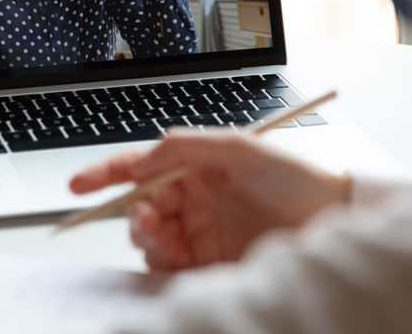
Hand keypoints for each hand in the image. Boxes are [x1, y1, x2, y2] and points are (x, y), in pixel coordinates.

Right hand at [69, 129, 350, 270]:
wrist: (333, 221)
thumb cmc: (296, 179)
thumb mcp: (240, 148)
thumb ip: (187, 146)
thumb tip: (146, 152)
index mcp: (196, 167)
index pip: (139, 167)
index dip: (105, 174)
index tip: (79, 185)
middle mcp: (194, 199)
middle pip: (139, 207)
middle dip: (133, 214)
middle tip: (147, 221)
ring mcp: (200, 232)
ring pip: (150, 239)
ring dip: (147, 239)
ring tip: (166, 240)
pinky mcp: (209, 263)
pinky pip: (169, 266)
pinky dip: (162, 263)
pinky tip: (176, 258)